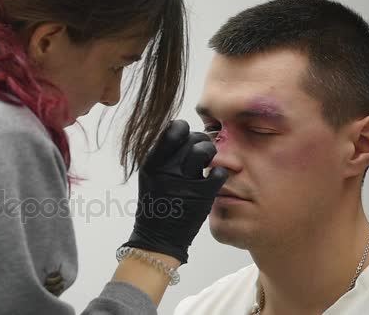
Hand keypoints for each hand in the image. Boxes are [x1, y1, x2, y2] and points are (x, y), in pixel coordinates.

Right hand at [122, 120, 227, 263]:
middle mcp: (168, 169)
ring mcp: (186, 181)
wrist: (157, 238)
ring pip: (205, 150)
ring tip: (207, 163)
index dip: (182, 128)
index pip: (172, 130)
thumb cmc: (155, 205)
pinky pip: (218, 172)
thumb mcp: (149, 176)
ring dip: (210, 153)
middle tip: (200, 152)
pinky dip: (219, 173)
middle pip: (192, 137)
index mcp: (153, 162)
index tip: (184, 136)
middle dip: (200, 141)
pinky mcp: (203, 195)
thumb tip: (181, 133)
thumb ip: (163, 155)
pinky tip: (213, 178)